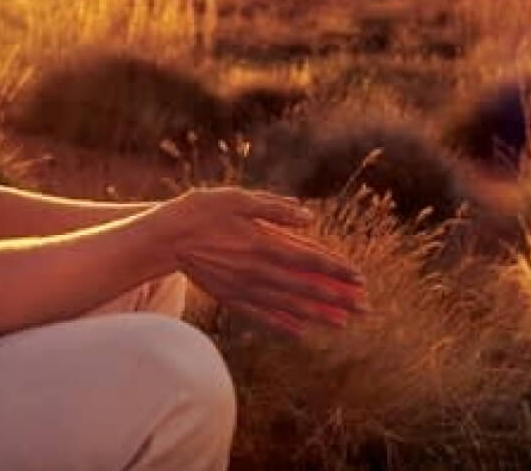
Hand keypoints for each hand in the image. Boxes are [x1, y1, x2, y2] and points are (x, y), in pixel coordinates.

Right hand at [170, 186, 368, 337]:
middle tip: (365, 307)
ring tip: (343, 323)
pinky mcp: (231, 297)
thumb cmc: (201, 211)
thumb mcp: (238, 198)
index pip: (309, 259)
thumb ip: (274, 208)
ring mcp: (244, 287)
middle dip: (337, 297)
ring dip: (318, 314)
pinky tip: (300, 331)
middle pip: (305, 287)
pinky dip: (283, 323)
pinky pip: (262, 315)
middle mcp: (258, 271)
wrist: (166, 237)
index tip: (359, 276)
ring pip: (289, 305)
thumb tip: (309, 217)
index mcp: (263, 243)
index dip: (335, 268)